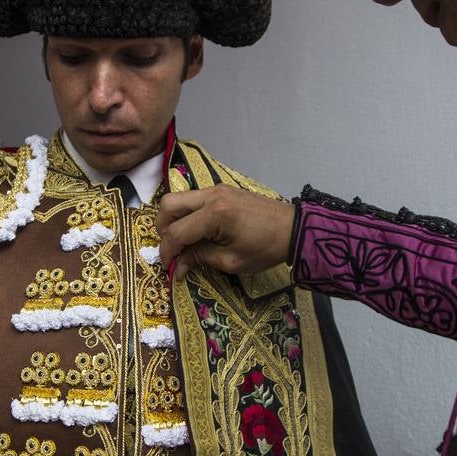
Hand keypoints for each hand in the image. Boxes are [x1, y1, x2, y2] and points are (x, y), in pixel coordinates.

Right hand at [157, 186, 294, 278]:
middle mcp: (211, 196)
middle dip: (163, 229)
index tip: (168, 267)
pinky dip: (188, 213)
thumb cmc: (265, 249)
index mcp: (214, 215)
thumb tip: (178, 265)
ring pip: (179, 198)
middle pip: (168, 205)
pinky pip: (194, 198)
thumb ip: (199, 258)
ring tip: (185, 241)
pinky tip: (198, 231)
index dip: (167, 251)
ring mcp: (216, 189)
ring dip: (174, 219)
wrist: (292, 229)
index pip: (176, 232)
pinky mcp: (222, 189)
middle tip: (173, 248)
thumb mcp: (231, 261)